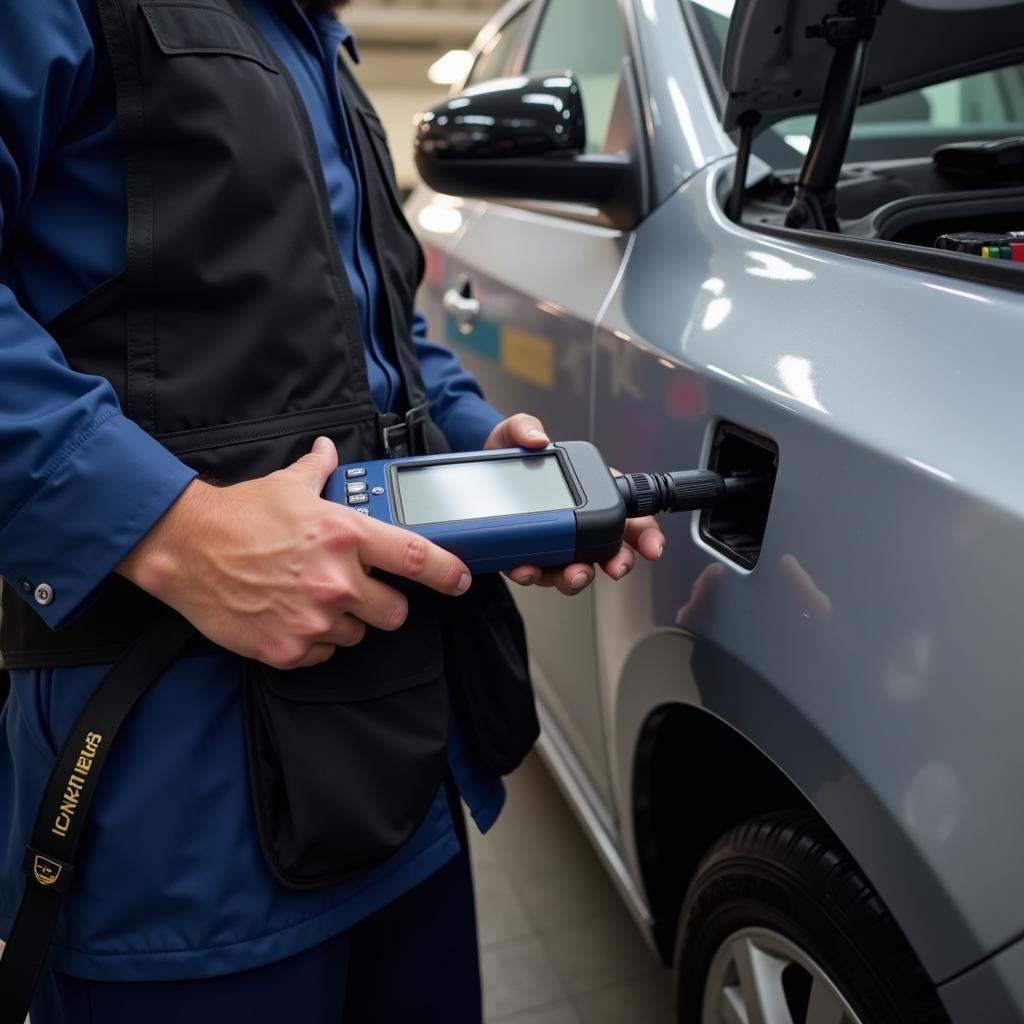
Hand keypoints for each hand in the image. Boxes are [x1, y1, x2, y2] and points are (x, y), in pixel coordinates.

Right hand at [118, 437, 470, 668]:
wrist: (184, 549)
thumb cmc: (238, 515)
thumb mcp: (288, 485)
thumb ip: (320, 470)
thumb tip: (329, 450)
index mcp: (346, 536)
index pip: (419, 559)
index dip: (450, 573)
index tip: (461, 579)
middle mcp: (337, 581)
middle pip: (395, 613)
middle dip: (383, 605)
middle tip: (358, 592)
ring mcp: (314, 619)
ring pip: (357, 635)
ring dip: (344, 622)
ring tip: (310, 599)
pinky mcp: (289, 648)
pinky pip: (321, 654)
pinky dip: (311, 641)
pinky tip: (288, 616)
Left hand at [486, 414, 666, 595]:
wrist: (478, 476)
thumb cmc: (509, 456)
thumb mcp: (515, 433)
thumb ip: (525, 427)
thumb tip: (537, 438)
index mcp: (589, 491)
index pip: (629, 515)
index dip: (647, 534)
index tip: (654, 548)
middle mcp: (577, 522)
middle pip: (609, 550)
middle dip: (617, 562)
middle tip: (614, 567)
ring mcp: (555, 543)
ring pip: (574, 569)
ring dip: (575, 577)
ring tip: (570, 574)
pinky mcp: (529, 554)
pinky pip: (537, 572)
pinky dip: (534, 575)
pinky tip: (526, 568)